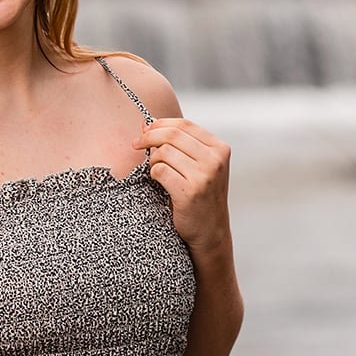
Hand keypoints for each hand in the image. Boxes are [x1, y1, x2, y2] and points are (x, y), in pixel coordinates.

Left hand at [135, 115, 231, 258]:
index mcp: (220, 148)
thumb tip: (148, 122)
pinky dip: (153, 174)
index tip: (144, 130)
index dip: (160, 124)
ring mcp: (204, 176)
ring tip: (155, 171)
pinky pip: (160, 171)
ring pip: (164, 153)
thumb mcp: (200, 166)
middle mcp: (215, 160)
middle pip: (172, 135)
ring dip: (152, 160)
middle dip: (148, 137)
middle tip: (136, 145)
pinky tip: (159, 183)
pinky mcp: (190, 192)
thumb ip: (180, 145)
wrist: (211, 232)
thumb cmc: (201, 197)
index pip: (184, 124)